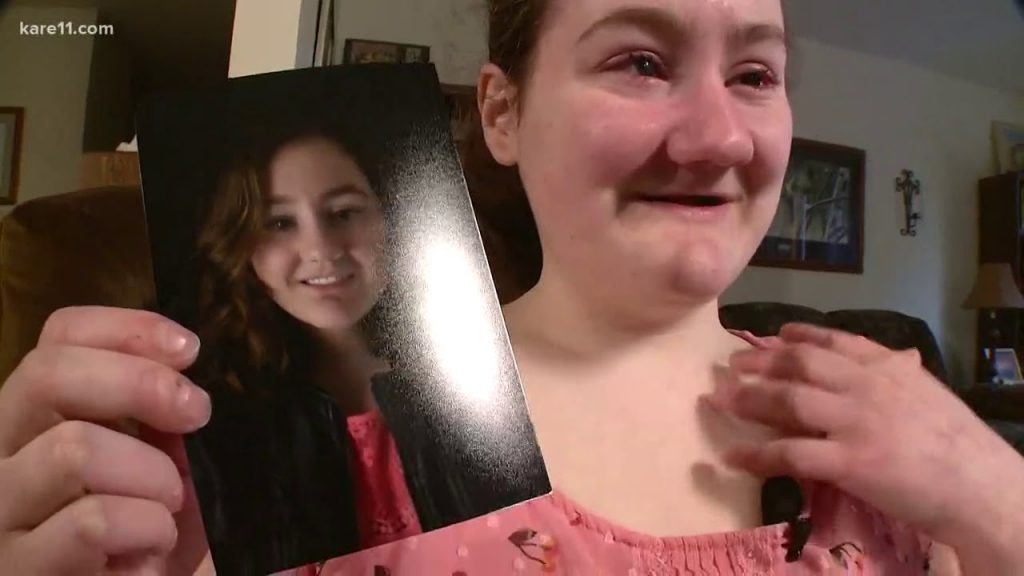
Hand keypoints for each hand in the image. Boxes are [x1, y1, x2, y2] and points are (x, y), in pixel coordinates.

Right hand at [0, 306, 211, 574]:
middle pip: (44, 373)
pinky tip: (151, 552)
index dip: (126, 328)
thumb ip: (153, 415)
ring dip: (150, 474)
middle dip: (138, 382)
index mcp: (34, 423)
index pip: (56, 338)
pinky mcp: (19, 571)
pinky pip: (91, 522)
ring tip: (169, 508)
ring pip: (73, 449)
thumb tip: (176, 359)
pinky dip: (144, 528)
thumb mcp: (156, 464)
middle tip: (196, 413)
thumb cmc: (150, 541)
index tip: (189, 350)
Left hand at [705, 323, 1023, 571]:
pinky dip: (756, 455)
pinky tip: (732, 458)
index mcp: (889, 368)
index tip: (774, 334)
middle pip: (801, 364)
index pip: (835, 341)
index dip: (800, 335)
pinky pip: (791, 453)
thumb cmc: (960, 446)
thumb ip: (904, 375)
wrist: (983, 487)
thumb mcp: (931, 396)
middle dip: (761, 362)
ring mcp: (855, 422)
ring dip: (748, 399)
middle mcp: (866, 386)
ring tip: (719, 400)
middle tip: (732, 365)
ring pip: (788, 400)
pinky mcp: (849, 461)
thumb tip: (899, 358)